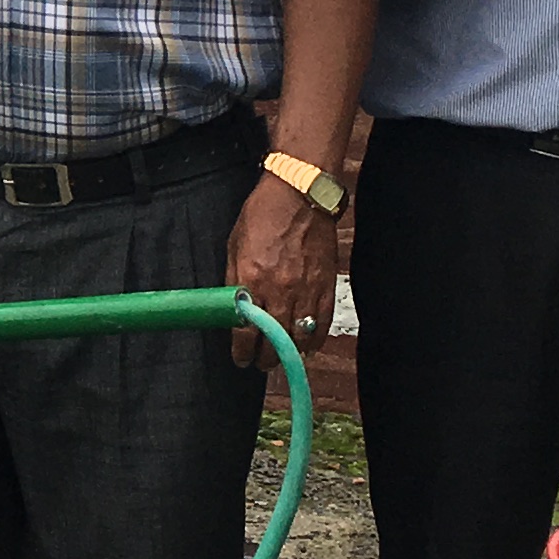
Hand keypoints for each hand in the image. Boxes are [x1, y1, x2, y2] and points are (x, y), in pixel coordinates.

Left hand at [225, 173, 340, 366]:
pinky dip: (314, 339)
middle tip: (260, 363)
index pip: (246, 331)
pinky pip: (322, 323)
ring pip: (299, 337)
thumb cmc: (262, 215)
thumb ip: (234, 281)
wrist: (299, 194)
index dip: (242, 351)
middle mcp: (280, 290)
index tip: (240, 359)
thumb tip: (232, 309)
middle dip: (265, 358)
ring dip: (289, 353)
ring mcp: (306, 289)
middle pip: (274, 340)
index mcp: (252, 280)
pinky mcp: (326, 285)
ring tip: (282, 357)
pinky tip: (307, 345)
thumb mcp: (234, 247)